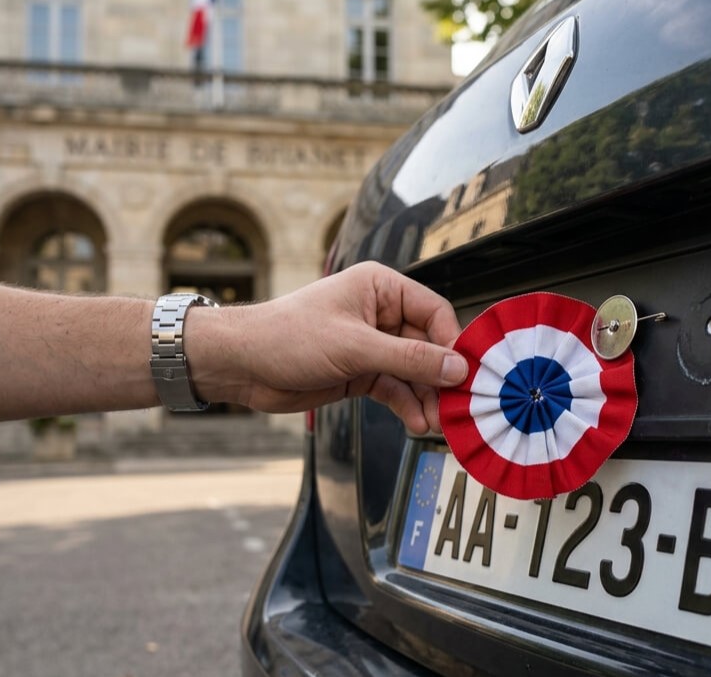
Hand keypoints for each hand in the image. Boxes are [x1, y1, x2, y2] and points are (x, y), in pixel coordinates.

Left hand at [187, 262, 466, 433]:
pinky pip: (395, 388)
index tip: (466, 373)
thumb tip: (456, 369)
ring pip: (414, 371)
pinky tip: (416, 422)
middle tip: (457, 406)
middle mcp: (380, 313)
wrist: (243, 364)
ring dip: (425, 397)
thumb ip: (409, 358)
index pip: (434, 311)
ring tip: (436, 423)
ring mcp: (371, 344)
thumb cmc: (289, 337)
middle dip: (441, 377)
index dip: (452, 342)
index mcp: (380, 288)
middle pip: (428, 345)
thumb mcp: (355, 347)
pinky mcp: (361, 372)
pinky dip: (407, 405)